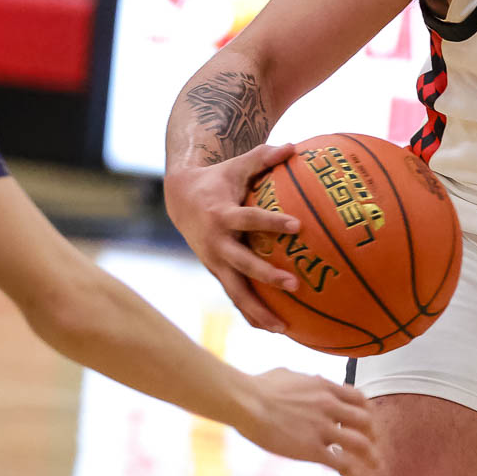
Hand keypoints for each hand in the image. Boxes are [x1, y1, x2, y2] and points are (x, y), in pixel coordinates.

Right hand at [164, 141, 307, 333]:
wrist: (180, 199)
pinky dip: (252, 314)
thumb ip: (264, 156)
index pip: (250, 220)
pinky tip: (276, 329)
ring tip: (285, 328)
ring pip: (236, 292)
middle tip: (295, 285)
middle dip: (267, 276)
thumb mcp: (237, 166)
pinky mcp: (217, 273)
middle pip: (243, 264)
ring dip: (259, 311)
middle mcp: (217, 243)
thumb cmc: (218, 179)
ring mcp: (215, 262)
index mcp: (222, 216)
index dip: (272, 223)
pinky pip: (235, 297)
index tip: (297, 226)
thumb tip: (293, 146)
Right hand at [235, 368, 379, 475]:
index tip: (367, 421)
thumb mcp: (291, 374)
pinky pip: (341, 463)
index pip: (359, 399)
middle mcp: (330, 407)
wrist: (247, 402)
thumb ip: (307, 380)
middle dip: (372, 435)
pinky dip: (352, 473)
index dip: (366, 411)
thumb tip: (311, 380)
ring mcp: (323, 428)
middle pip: (365, 422)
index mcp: (326, 387)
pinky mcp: (312, 449)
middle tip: (373, 444)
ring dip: (370, 457)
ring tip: (375, 466)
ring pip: (359, 444)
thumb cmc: (260, 386)